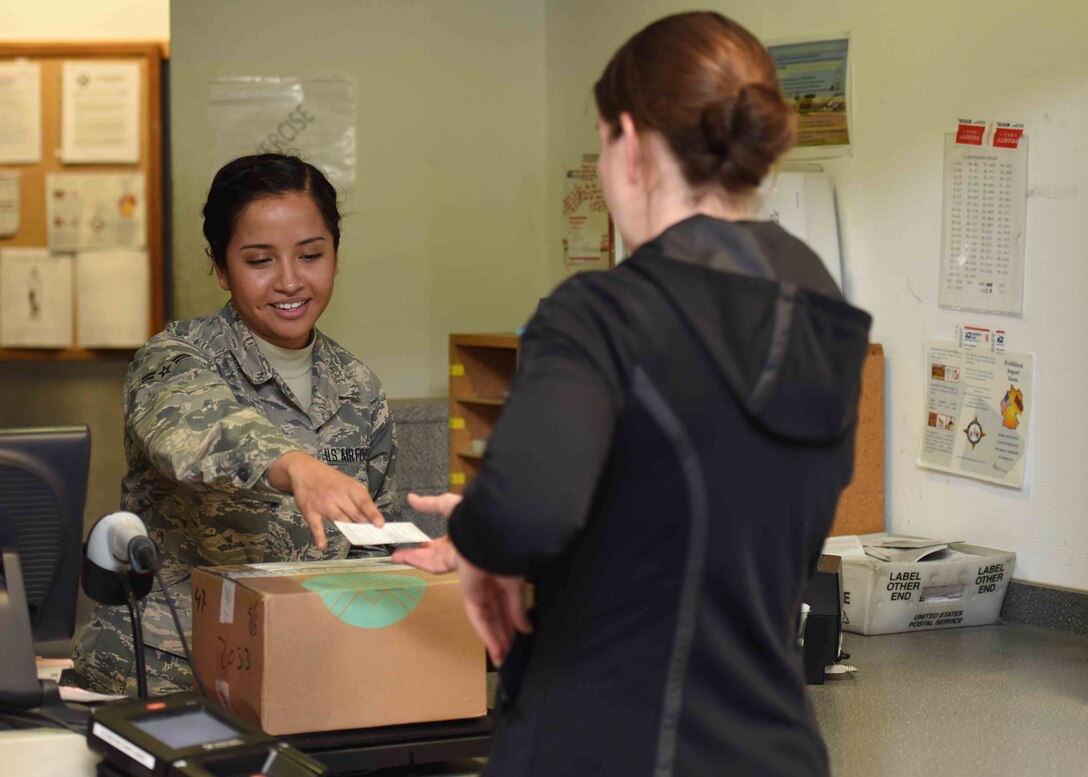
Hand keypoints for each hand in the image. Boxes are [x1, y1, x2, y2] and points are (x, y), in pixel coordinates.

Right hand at [267, 451, 383, 549]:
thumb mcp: (347, 483)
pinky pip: (316, 526)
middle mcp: (337, 495)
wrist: (304, 470)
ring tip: (359, 540)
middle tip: (373, 536)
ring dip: (349, 530)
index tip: (380, 525)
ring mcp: (323, 504)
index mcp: (349, 487)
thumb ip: (359, 498)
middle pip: (353, 513)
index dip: (372, 514)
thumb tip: (372, 517)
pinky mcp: (310, 512)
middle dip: (364, 525)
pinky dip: (319, 536)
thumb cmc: (330, 479)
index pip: (363, 502)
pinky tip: (322, 546)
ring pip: (339, 520)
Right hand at [393, 491, 530, 664]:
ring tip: (498, 655)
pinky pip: (497, 616)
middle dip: (486, 622)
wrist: (495, 522)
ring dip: (495, 635)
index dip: (438, 576)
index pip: (441, 565)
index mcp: (458, 553)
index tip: (450, 604)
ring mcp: (491, 580)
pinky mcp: (501, 587)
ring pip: (491, 614)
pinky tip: (500, 653)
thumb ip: (432, 504)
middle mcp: (477, 569)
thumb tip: (412, 497)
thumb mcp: (450, 507)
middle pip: (479, 603)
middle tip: (493, 641)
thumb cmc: (471, 516)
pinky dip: (496, 635)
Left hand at [458, 555, 531, 666]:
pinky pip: (479, 618)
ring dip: (495, 640)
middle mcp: (490, 587)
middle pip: (497, 617)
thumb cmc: (505, 556)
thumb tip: (528, 629)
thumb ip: (518, 608)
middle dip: (502, 636)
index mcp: (503, 581)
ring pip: (488, 621)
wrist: (490, 540)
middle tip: (509, 655)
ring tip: (502, 658)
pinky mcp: (470, 594)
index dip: (513, 626)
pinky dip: (487, 634)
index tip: (521, 640)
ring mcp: (479, 591)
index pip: (508, 609)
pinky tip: (496, 649)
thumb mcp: (515, 584)